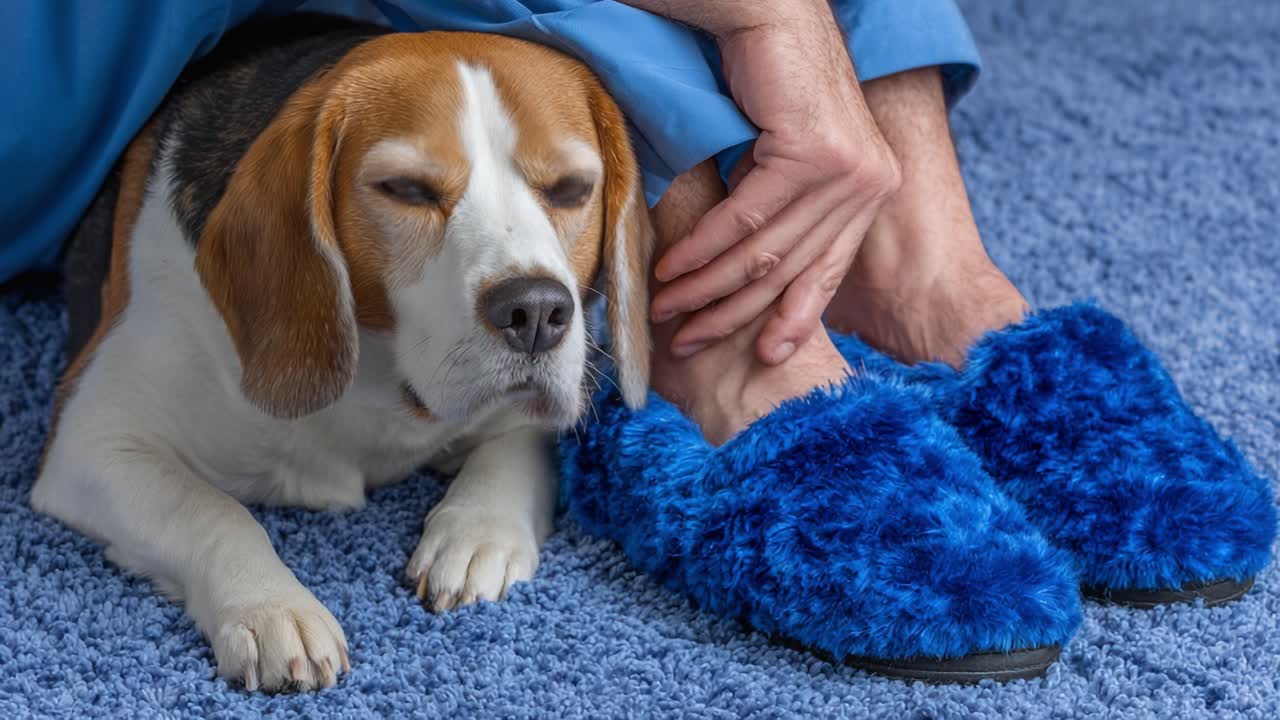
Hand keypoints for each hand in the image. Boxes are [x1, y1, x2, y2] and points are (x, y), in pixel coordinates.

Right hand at [649, 5, 900, 363]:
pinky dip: (704, 248)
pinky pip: (748, 218)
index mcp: (870, 190)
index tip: (763, 355)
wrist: (771, 13)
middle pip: (791, 269)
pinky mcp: (815, 154)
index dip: (791, 317)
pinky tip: (673, 269)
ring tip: (667, 308)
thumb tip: (750, 272)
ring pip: (766, 251)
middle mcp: (868, 185)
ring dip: (708, 287)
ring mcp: (848, 170)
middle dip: (734, 313)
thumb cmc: (770, 83)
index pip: (828, 270)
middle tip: (690, 341)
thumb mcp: (787, 159)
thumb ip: (785, 210)